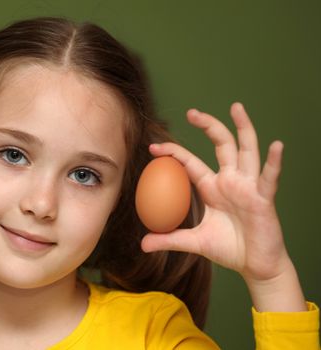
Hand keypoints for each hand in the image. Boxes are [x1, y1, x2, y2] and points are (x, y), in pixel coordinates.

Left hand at [142, 103, 289, 282]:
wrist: (254, 265)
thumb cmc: (228, 249)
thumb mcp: (193, 242)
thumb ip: (169, 240)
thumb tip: (142, 245)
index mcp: (212, 187)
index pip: (190, 162)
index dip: (173, 152)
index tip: (153, 147)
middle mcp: (230, 181)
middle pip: (220, 144)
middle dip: (207, 126)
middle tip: (191, 112)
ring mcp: (248, 186)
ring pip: (246, 150)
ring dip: (242, 128)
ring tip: (236, 107)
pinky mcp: (264, 197)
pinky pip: (268, 177)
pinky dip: (273, 162)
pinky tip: (276, 146)